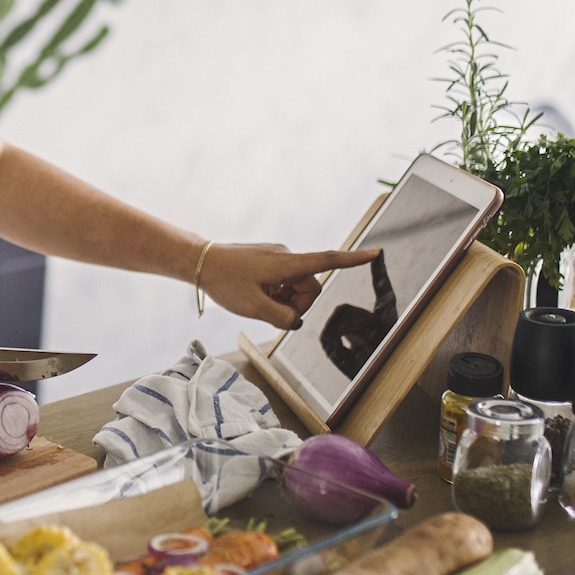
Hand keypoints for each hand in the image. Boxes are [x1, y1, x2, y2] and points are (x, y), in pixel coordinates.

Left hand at [199, 242, 380, 329]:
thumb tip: (295, 320)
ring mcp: (277, 258)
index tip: (375, 253)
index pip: (327, 261)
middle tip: (268, 308)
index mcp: (287, 264)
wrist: (199, 261)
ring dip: (283, 299)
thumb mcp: (253, 307)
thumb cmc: (224, 281)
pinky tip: (254, 293)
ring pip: (295, 288)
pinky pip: (282, 283)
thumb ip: (282, 318)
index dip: (352, 260)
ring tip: (257, 299)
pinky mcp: (269, 261)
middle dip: (296, 303)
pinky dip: (274, 293)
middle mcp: (286, 257)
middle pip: (309, 288)